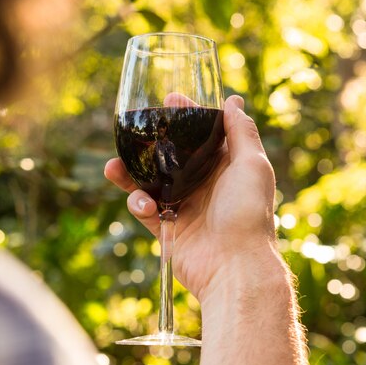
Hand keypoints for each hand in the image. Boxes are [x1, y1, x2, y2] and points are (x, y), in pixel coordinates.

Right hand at [105, 95, 276, 301]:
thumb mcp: (252, 165)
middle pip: (170, 156)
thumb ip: (242, 132)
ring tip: (113, 167)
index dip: (186, 116)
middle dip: (149, 143)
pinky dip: (138, 204)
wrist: (235, 265)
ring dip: (129, 173)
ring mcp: (184, 206)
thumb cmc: (248, 213)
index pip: (202, 136)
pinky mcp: (168, 228)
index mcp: (225, 167)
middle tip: (133, 130)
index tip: (170, 99)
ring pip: (149, 182)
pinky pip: (145, 210)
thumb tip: (234, 101)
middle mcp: (204, 185)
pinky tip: (143, 205)